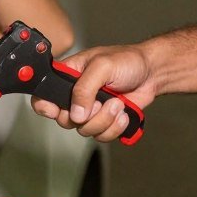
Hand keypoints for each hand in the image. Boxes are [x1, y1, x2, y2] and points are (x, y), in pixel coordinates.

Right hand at [32, 43, 155, 140]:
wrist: (152, 73)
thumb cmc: (128, 60)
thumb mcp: (102, 66)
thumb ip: (84, 88)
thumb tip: (76, 114)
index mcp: (68, 76)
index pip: (43, 95)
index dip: (46, 106)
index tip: (59, 110)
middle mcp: (76, 95)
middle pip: (64, 119)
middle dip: (87, 115)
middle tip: (101, 102)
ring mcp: (90, 110)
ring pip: (84, 130)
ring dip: (105, 120)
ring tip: (118, 104)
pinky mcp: (104, 121)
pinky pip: (101, 135)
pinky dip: (114, 128)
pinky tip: (123, 113)